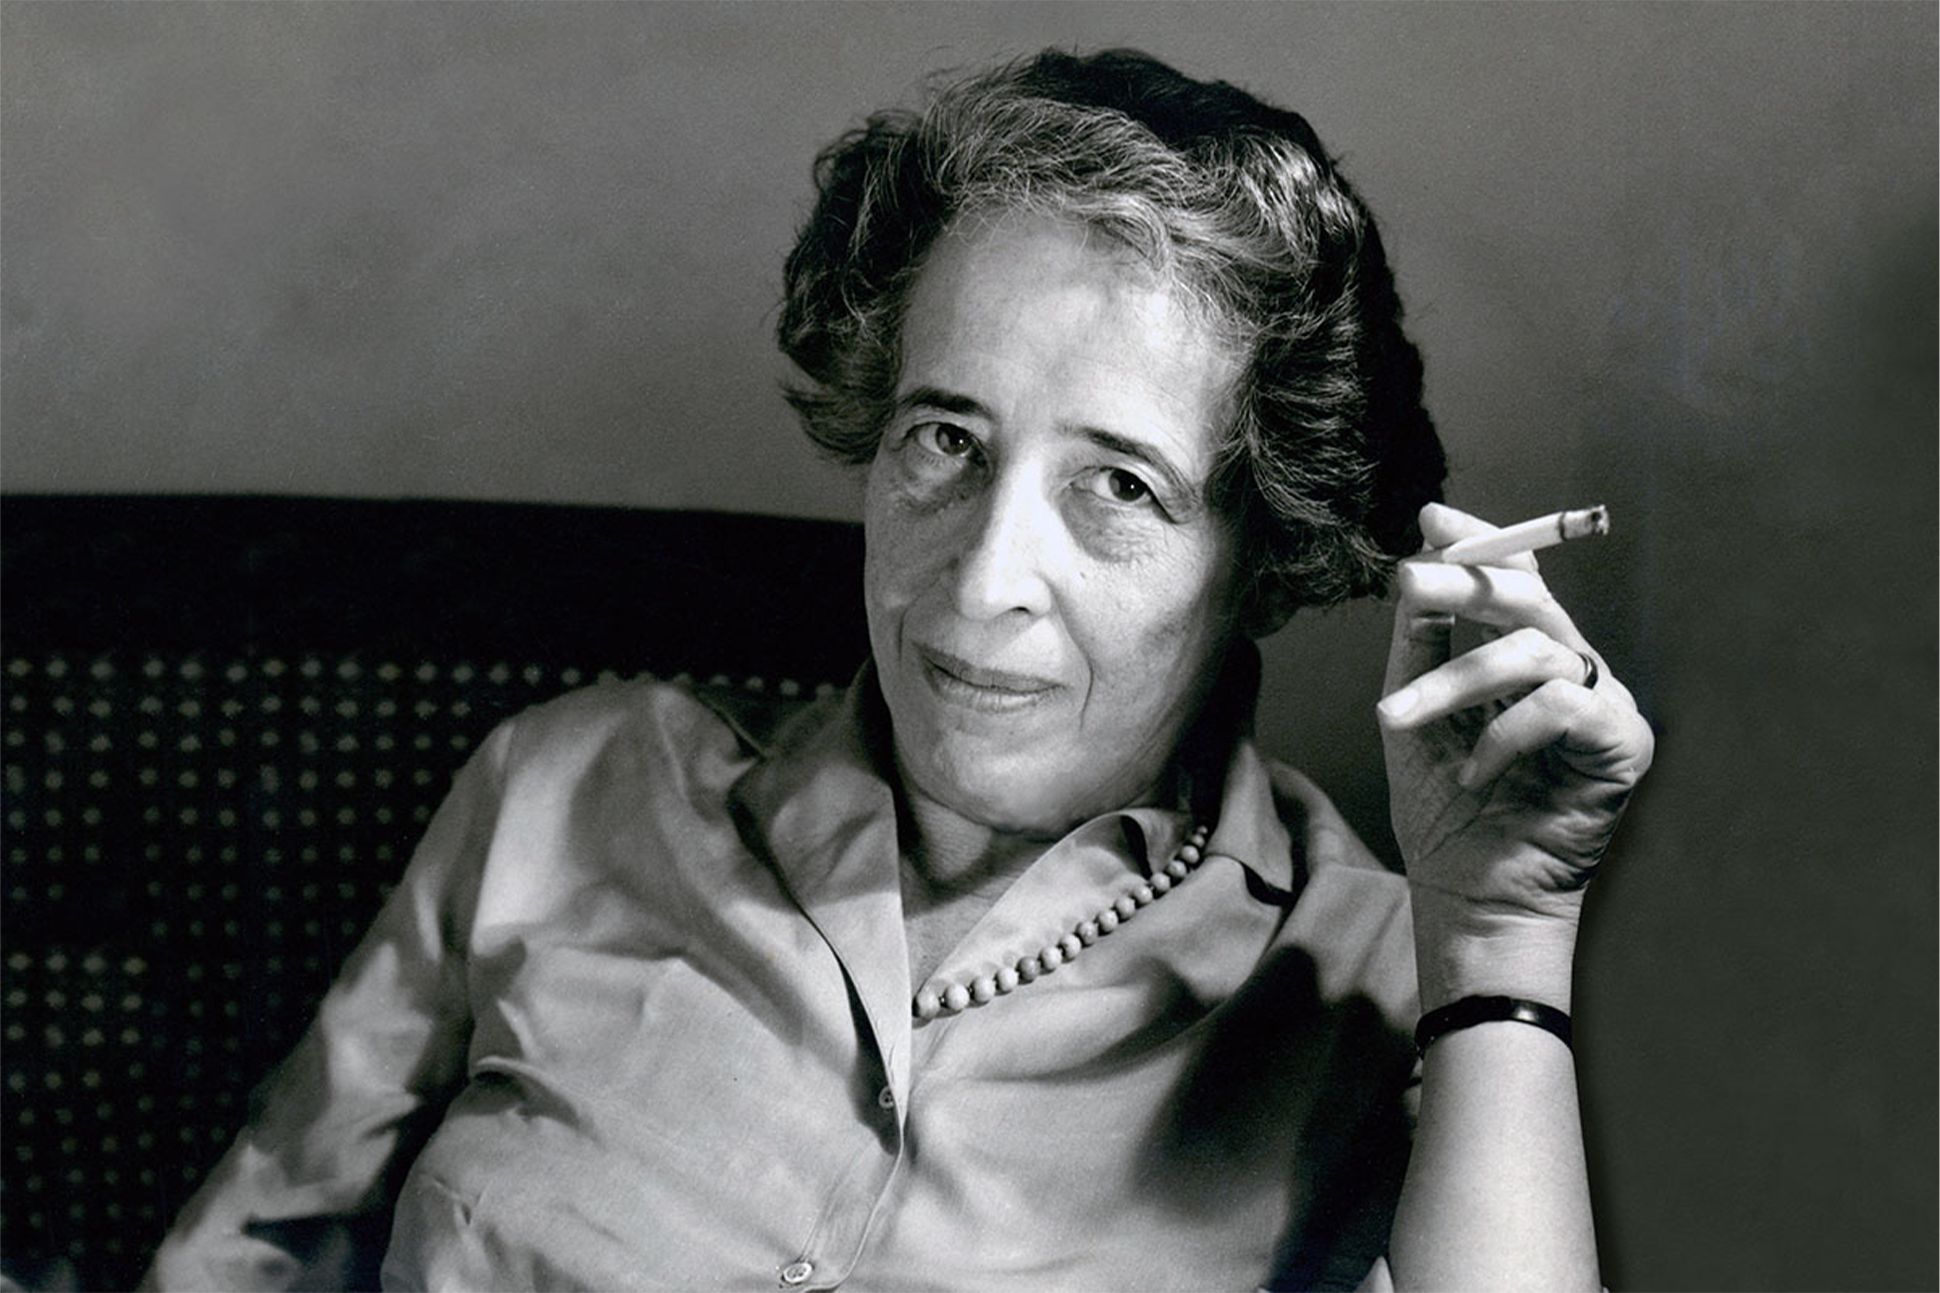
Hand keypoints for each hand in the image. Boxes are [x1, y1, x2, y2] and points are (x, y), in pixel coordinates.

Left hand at [1378, 503, 1653, 1006]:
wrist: (1469, 893)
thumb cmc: (1444, 810)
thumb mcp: (1414, 712)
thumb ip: (1419, 644)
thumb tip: (1415, 572)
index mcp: (1528, 659)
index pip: (1519, 579)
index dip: (1482, 541)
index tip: (1432, 519)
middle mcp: (1574, 671)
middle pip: (1531, 597)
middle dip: (1465, 581)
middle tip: (1408, 580)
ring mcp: (1605, 705)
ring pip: (1533, 650)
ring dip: (1455, 681)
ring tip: (1399, 718)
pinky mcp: (1624, 745)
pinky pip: (1559, 706)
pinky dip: (1503, 733)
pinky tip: (1474, 772)